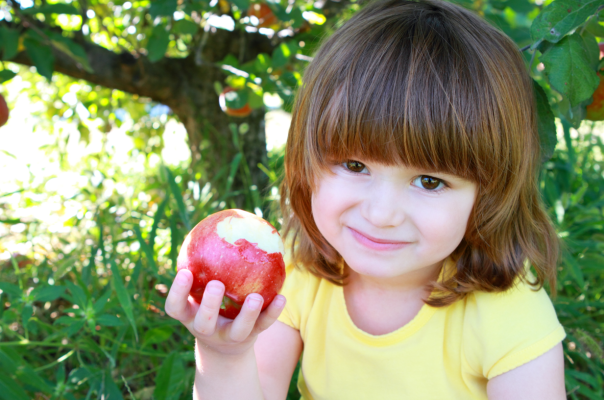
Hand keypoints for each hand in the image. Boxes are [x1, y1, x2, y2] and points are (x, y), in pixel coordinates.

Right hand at [164, 268, 286, 356]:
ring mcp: (228, 337)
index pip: (176, 307)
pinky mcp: (250, 338)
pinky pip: (262, 326)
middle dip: (210, 305)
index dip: (178, 292)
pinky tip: (281, 297)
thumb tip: (215, 227)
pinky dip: (272, 312)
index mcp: (190, 316)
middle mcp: (206, 329)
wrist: (225, 346)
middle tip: (216, 285)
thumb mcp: (200, 291)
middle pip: (204, 322)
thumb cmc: (210, 305)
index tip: (184, 272)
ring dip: (246, 314)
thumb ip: (202, 268)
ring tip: (255, 297)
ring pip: (237, 330)